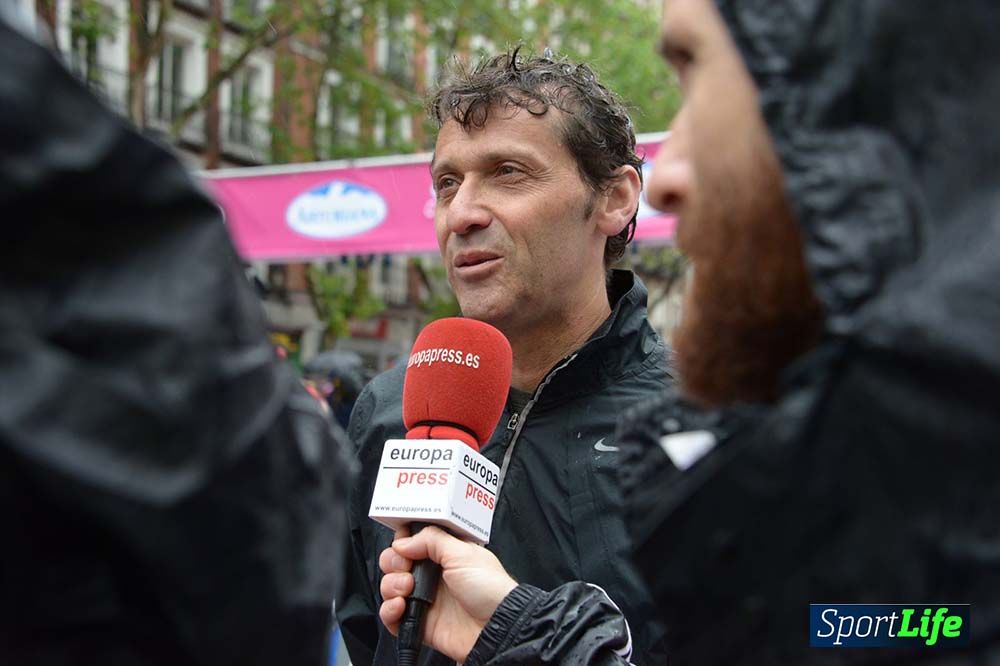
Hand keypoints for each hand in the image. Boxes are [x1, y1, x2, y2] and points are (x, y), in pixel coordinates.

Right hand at [378, 526, 517, 662]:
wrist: (496, 627)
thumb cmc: (491, 589)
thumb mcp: (463, 553)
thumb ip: (431, 540)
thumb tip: (403, 542)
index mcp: (444, 554)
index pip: (412, 542)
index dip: (403, 541)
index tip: (402, 543)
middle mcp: (432, 575)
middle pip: (396, 562)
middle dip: (393, 562)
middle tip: (405, 567)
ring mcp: (424, 599)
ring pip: (390, 587)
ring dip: (391, 585)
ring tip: (407, 589)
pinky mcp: (419, 622)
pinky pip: (391, 616)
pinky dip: (388, 610)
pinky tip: (400, 606)